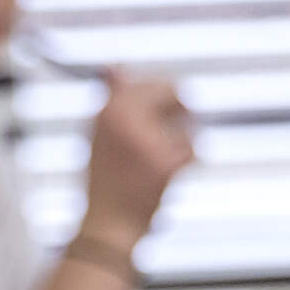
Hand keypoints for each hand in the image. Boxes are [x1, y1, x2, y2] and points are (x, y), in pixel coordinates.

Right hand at [81, 69, 194, 254]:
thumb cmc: (104, 180)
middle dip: (179, 104)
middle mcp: (126, 118)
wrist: (109, 224)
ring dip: (182, 133)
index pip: (144, 80)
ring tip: (162, 155)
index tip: (165, 102)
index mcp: (108, 109)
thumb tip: (115, 66)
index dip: (160, 89)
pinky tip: (168, 172)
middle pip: (172, 90)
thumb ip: (112, 99)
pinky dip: (185, 157)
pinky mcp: (166, 163)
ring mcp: (147, 140)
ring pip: (186, 121)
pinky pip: (190, 147)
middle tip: (180, 118)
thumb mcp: (99, 134)